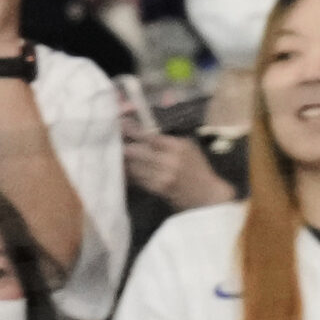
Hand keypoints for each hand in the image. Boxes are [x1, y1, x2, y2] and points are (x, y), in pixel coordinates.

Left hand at [123, 127, 237, 209]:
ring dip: (123, 160)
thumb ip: (168, 139)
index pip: (149, 136)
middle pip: (136, 151)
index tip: (120, 124)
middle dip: (122, 145)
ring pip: (133, 166)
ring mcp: (161, 176)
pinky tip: (123, 168)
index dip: (132, 130)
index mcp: (177, 147)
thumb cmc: (198, 168)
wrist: (207, 195)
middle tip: (112, 139)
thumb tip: (145, 130)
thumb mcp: (189, 147)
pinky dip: (128, 173)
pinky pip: (137, 179)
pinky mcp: (157, 189)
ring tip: (114, 153)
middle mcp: (168, 161)